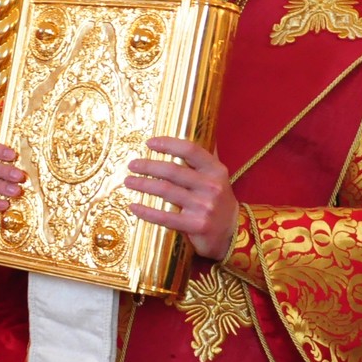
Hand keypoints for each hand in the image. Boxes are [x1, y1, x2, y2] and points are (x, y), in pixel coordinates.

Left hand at [125, 137, 237, 260]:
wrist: (232, 231)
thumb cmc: (218, 200)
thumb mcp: (218, 177)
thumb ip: (204, 158)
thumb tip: (193, 131)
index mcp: (216, 170)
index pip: (190, 150)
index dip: (168, 144)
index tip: (149, 143)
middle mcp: (211, 186)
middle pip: (172, 171)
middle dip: (148, 166)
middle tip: (132, 165)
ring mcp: (204, 207)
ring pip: (166, 191)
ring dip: (142, 185)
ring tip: (128, 181)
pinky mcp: (196, 226)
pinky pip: (165, 217)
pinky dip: (146, 211)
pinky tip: (133, 206)